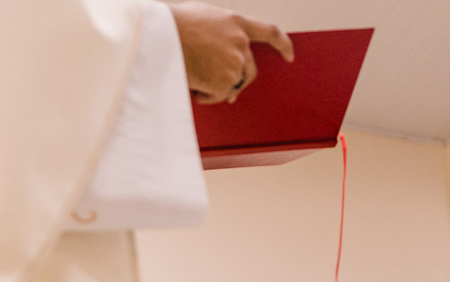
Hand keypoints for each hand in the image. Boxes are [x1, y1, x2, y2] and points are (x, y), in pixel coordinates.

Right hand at [169, 1, 293, 104]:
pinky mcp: (226, 80)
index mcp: (235, 21)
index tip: (290, 56)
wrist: (159, 34)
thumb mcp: (202, 18)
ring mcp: (235, 61)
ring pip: (233, 84)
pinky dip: (207, 96)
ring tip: (195, 79)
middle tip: (228, 95)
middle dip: (239, 82)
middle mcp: (240, 41)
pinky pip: (220, 95)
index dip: (282, 44)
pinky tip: (194, 86)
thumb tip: (217, 53)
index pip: (269, 32)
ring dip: (217, 88)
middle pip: (251, 69)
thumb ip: (219, 31)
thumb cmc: (172, 24)